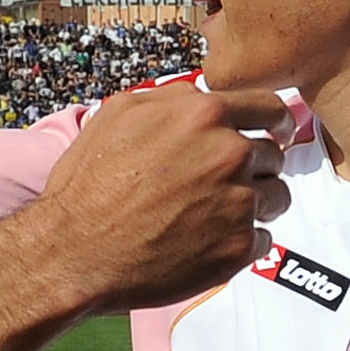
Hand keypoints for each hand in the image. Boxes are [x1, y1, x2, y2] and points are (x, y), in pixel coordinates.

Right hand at [22, 84, 290, 309]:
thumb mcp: (119, 115)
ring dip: (254, 205)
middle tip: (220, 185)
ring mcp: (238, 203)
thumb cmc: (89, 183)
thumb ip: (172, 99)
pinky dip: (239, 242)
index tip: (274, 134)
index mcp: (205, 116)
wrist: (74, 251)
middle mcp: (230, 155)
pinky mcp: (237, 248)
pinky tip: (203, 243)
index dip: (274, 123)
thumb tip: (204, 98)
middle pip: (273, 156)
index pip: (270, 108)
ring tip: (211, 216)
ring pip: (275, 198)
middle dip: (255, 168)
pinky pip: (261, 239)